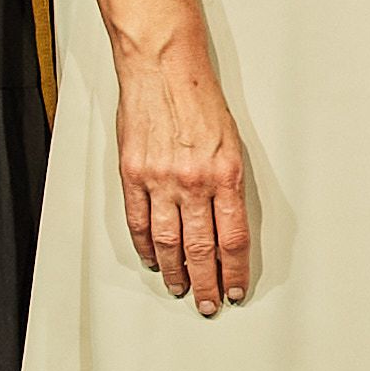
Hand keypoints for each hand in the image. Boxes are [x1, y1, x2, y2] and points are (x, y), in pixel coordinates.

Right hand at [119, 31, 253, 314]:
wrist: (163, 66)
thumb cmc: (199, 98)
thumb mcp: (232, 141)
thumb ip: (229, 184)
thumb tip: (228, 224)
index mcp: (225, 174)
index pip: (233, 238)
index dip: (236, 270)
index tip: (236, 288)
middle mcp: (193, 181)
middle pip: (202, 249)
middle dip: (207, 283)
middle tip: (210, 303)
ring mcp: (160, 180)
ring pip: (168, 242)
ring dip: (175, 272)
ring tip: (181, 288)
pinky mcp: (133, 174)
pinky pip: (138, 221)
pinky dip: (146, 246)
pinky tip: (153, 258)